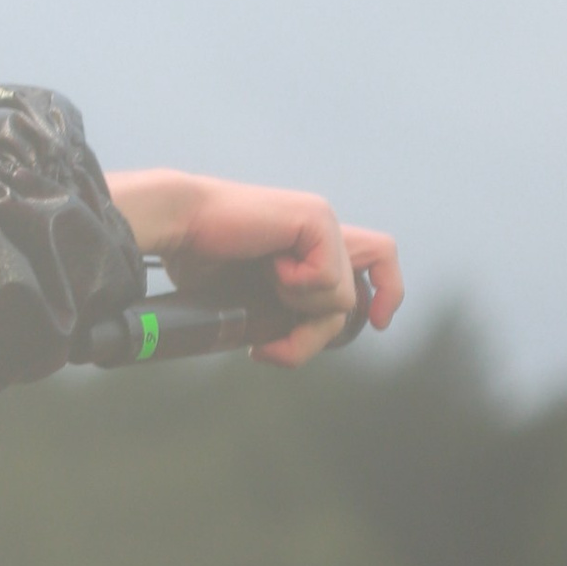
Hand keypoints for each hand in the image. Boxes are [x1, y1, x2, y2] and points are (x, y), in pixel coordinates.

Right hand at [106, 171, 403, 365]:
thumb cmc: (199, 256)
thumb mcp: (250, 299)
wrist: (178, 225)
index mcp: (310, 242)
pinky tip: (268, 266)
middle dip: (319, 334)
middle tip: (274, 347)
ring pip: (341, 297)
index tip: (378, 322)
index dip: (388, 291)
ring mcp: (322, 221)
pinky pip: (328, 278)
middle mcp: (322, 229)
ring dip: (298, 309)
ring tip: (263, 288)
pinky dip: (295, 285)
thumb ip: (278, 313)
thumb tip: (285, 344)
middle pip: (356, 296)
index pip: (377, 259)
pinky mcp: (316, 218)